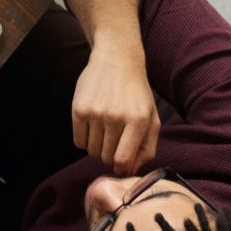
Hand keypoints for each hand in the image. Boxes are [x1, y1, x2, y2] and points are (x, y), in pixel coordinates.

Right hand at [72, 39, 159, 174]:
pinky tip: (92, 128)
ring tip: (104, 133)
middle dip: (109, 156)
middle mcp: (116, 117)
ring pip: (92, 150)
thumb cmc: (137, 94)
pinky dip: (85, 140)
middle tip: (113, 143)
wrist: (116, 60)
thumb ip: (147, 148)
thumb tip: (129, 171)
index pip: (123, 160)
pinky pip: (78, 141)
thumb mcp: (152, 118)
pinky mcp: (78, 108)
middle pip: (106, 157)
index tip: (122, 163)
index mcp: (138, 121)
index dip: (122, 167)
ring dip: (97, 148)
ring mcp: (95, 113)